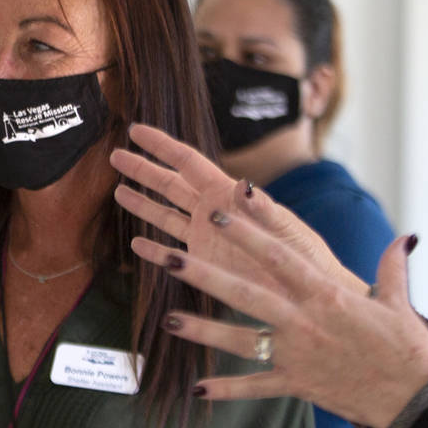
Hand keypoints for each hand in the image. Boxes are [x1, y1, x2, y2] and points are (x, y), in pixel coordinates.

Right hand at [109, 124, 365, 300]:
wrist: (312, 298)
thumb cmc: (307, 258)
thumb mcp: (286, 230)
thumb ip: (262, 209)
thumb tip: (242, 184)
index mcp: (229, 195)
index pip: (189, 163)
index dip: (161, 145)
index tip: (135, 130)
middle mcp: (213, 212)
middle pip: (170, 185)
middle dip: (143, 169)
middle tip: (115, 155)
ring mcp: (206, 238)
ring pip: (165, 215)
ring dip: (142, 203)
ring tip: (117, 190)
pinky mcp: (204, 264)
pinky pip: (170, 252)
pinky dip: (152, 249)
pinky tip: (135, 243)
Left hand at [110, 124, 427, 427]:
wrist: (417, 403)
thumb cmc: (409, 350)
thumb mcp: (400, 303)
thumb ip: (392, 268)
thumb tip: (405, 239)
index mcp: (326, 296)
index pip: (279, 257)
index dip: (248, 233)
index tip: (221, 211)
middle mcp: (304, 322)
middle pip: (244, 293)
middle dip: (204, 274)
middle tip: (168, 257)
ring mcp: (296, 355)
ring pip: (239, 340)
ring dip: (202, 332)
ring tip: (166, 321)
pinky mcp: (296, 385)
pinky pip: (255, 387)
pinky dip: (226, 389)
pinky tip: (196, 389)